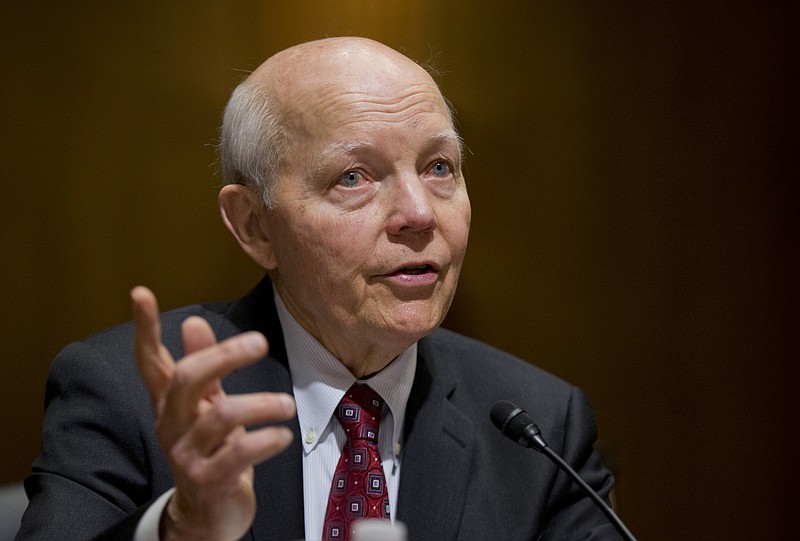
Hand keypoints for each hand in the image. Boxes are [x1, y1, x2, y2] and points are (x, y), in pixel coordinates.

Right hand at [131, 286, 294, 540]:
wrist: (208, 514)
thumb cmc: (214, 450)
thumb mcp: (208, 406)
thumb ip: (205, 366)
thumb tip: (191, 321)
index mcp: (171, 403)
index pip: (150, 361)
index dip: (144, 328)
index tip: (141, 293)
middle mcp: (173, 425)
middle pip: (187, 379)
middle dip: (224, 355)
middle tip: (260, 341)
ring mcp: (187, 455)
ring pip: (221, 416)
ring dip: (261, 404)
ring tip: (287, 405)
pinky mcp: (209, 480)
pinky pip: (239, 453)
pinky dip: (267, 440)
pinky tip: (282, 436)